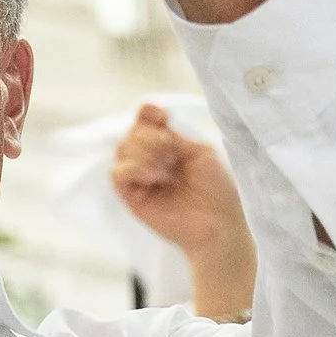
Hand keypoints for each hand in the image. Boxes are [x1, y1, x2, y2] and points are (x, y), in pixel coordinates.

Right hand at [110, 107, 256, 320]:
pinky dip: (134, 169)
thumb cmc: (218, 190)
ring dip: (144, 152)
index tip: (162, 116)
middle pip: (132, 132)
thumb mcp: (202, 153)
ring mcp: (140, 178)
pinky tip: (155, 177)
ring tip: (167, 169)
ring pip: (122, 148)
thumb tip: (156, 130)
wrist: (218, 223)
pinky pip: (117, 173)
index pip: (145, 120)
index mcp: (168, 146)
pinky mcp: (131, 196)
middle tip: (172, 154)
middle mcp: (151, 159)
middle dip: (151, 137)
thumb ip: (176, 137)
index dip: (148, 113)